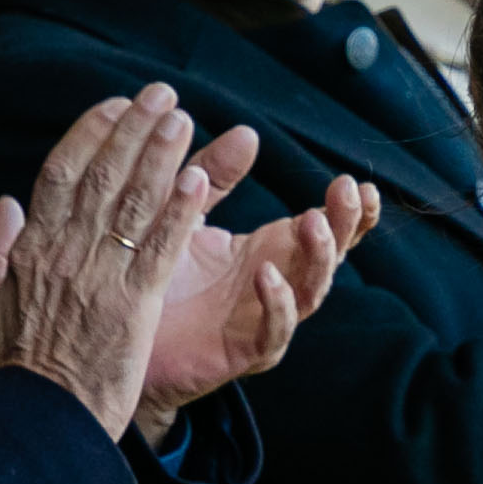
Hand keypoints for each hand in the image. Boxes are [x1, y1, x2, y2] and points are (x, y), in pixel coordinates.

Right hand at [0, 86, 220, 440]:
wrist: (41, 422)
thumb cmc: (10, 370)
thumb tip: (6, 203)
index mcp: (28, 250)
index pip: (59, 175)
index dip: (88, 134)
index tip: (113, 105)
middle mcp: (65, 254)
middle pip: (103, 176)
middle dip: (134, 129)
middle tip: (161, 94)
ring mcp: (101, 278)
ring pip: (135, 202)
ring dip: (161, 155)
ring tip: (183, 119)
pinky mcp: (134, 307)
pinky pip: (160, 248)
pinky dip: (179, 211)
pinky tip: (198, 180)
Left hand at [139, 156, 374, 446]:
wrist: (123, 334)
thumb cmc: (160, 272)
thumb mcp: (187, 213)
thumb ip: (213, 176)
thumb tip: (247, 132)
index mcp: (271, 251)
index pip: (327, 230)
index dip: (350, 211)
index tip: (359, 183)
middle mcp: (277, 286)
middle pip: (329, 258)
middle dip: (344, 225)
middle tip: (344, 191)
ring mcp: (263, 320)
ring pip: (310, 294)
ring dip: (318, 258)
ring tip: (313, 222)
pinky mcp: (241, 351)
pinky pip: (273, 333)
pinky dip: (277, 305)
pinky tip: (268, 275)